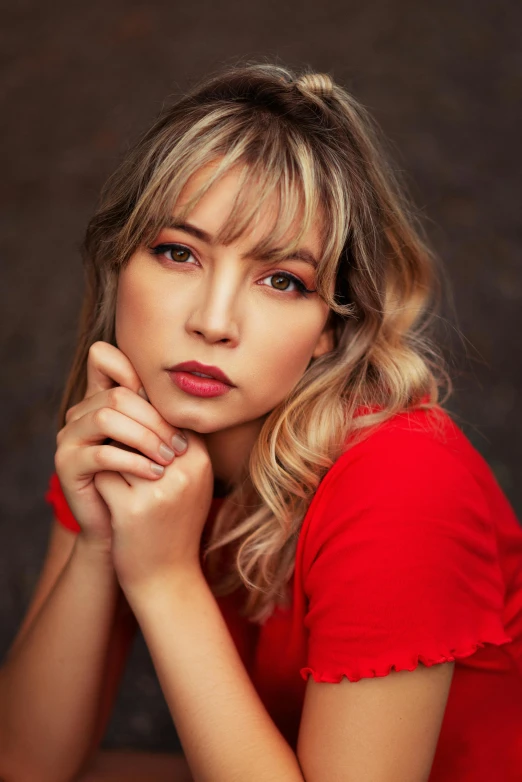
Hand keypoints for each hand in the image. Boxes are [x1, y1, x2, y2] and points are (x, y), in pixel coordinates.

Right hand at [55, 341, 187, 548]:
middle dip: (155, 418)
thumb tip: (191, 383)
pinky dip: (133, 461)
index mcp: (99, 400)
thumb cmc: (147, 482)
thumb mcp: (159, 441)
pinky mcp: (66, 465)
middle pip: (116, 395)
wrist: (126, 529)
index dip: (133, 369)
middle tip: (181, 446)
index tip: (168, 405)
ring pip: (106, 418)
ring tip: (170, 458)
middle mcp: (78, 414)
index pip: (103, 358)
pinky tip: (155, 473)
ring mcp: (68, 438)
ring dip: (145, 437)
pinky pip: (100, 452)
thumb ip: (163, 413)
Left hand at [93, 430, 213, 598]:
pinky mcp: (131, 510)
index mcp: (200, 461)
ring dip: (109, 456)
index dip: (143, 418)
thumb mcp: (190, 481)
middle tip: (113, 447)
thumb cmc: (175, 522)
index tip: (130, 429)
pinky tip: (107, 496)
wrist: (167, 576)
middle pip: (139, 427)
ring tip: (112, 471)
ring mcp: (158, 491)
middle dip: (122, 434)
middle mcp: (184, 473)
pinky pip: (103, 475)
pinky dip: (100, 482)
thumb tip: (144, 395)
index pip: (165, 416)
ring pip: (117, 449)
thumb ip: (177, 444)